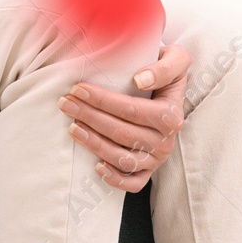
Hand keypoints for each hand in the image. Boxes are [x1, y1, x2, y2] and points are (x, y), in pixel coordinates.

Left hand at [58, 42, 190, 190]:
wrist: (171, 88)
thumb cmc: (166, 71)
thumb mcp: (176, 59)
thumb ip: (164, 67)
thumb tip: (140, 81)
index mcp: (171, 115)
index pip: (131, 110)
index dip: (102, 100)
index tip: (78, 89)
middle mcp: (166, 141)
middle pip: (121, 132)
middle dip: (89, 117)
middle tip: (65, 103)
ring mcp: (158, 158)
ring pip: (122, 158)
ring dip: (93, 144)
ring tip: (72, 127)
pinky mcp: (150, 171)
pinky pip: (133, 183)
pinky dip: (114, 179)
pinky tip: (96, 166)